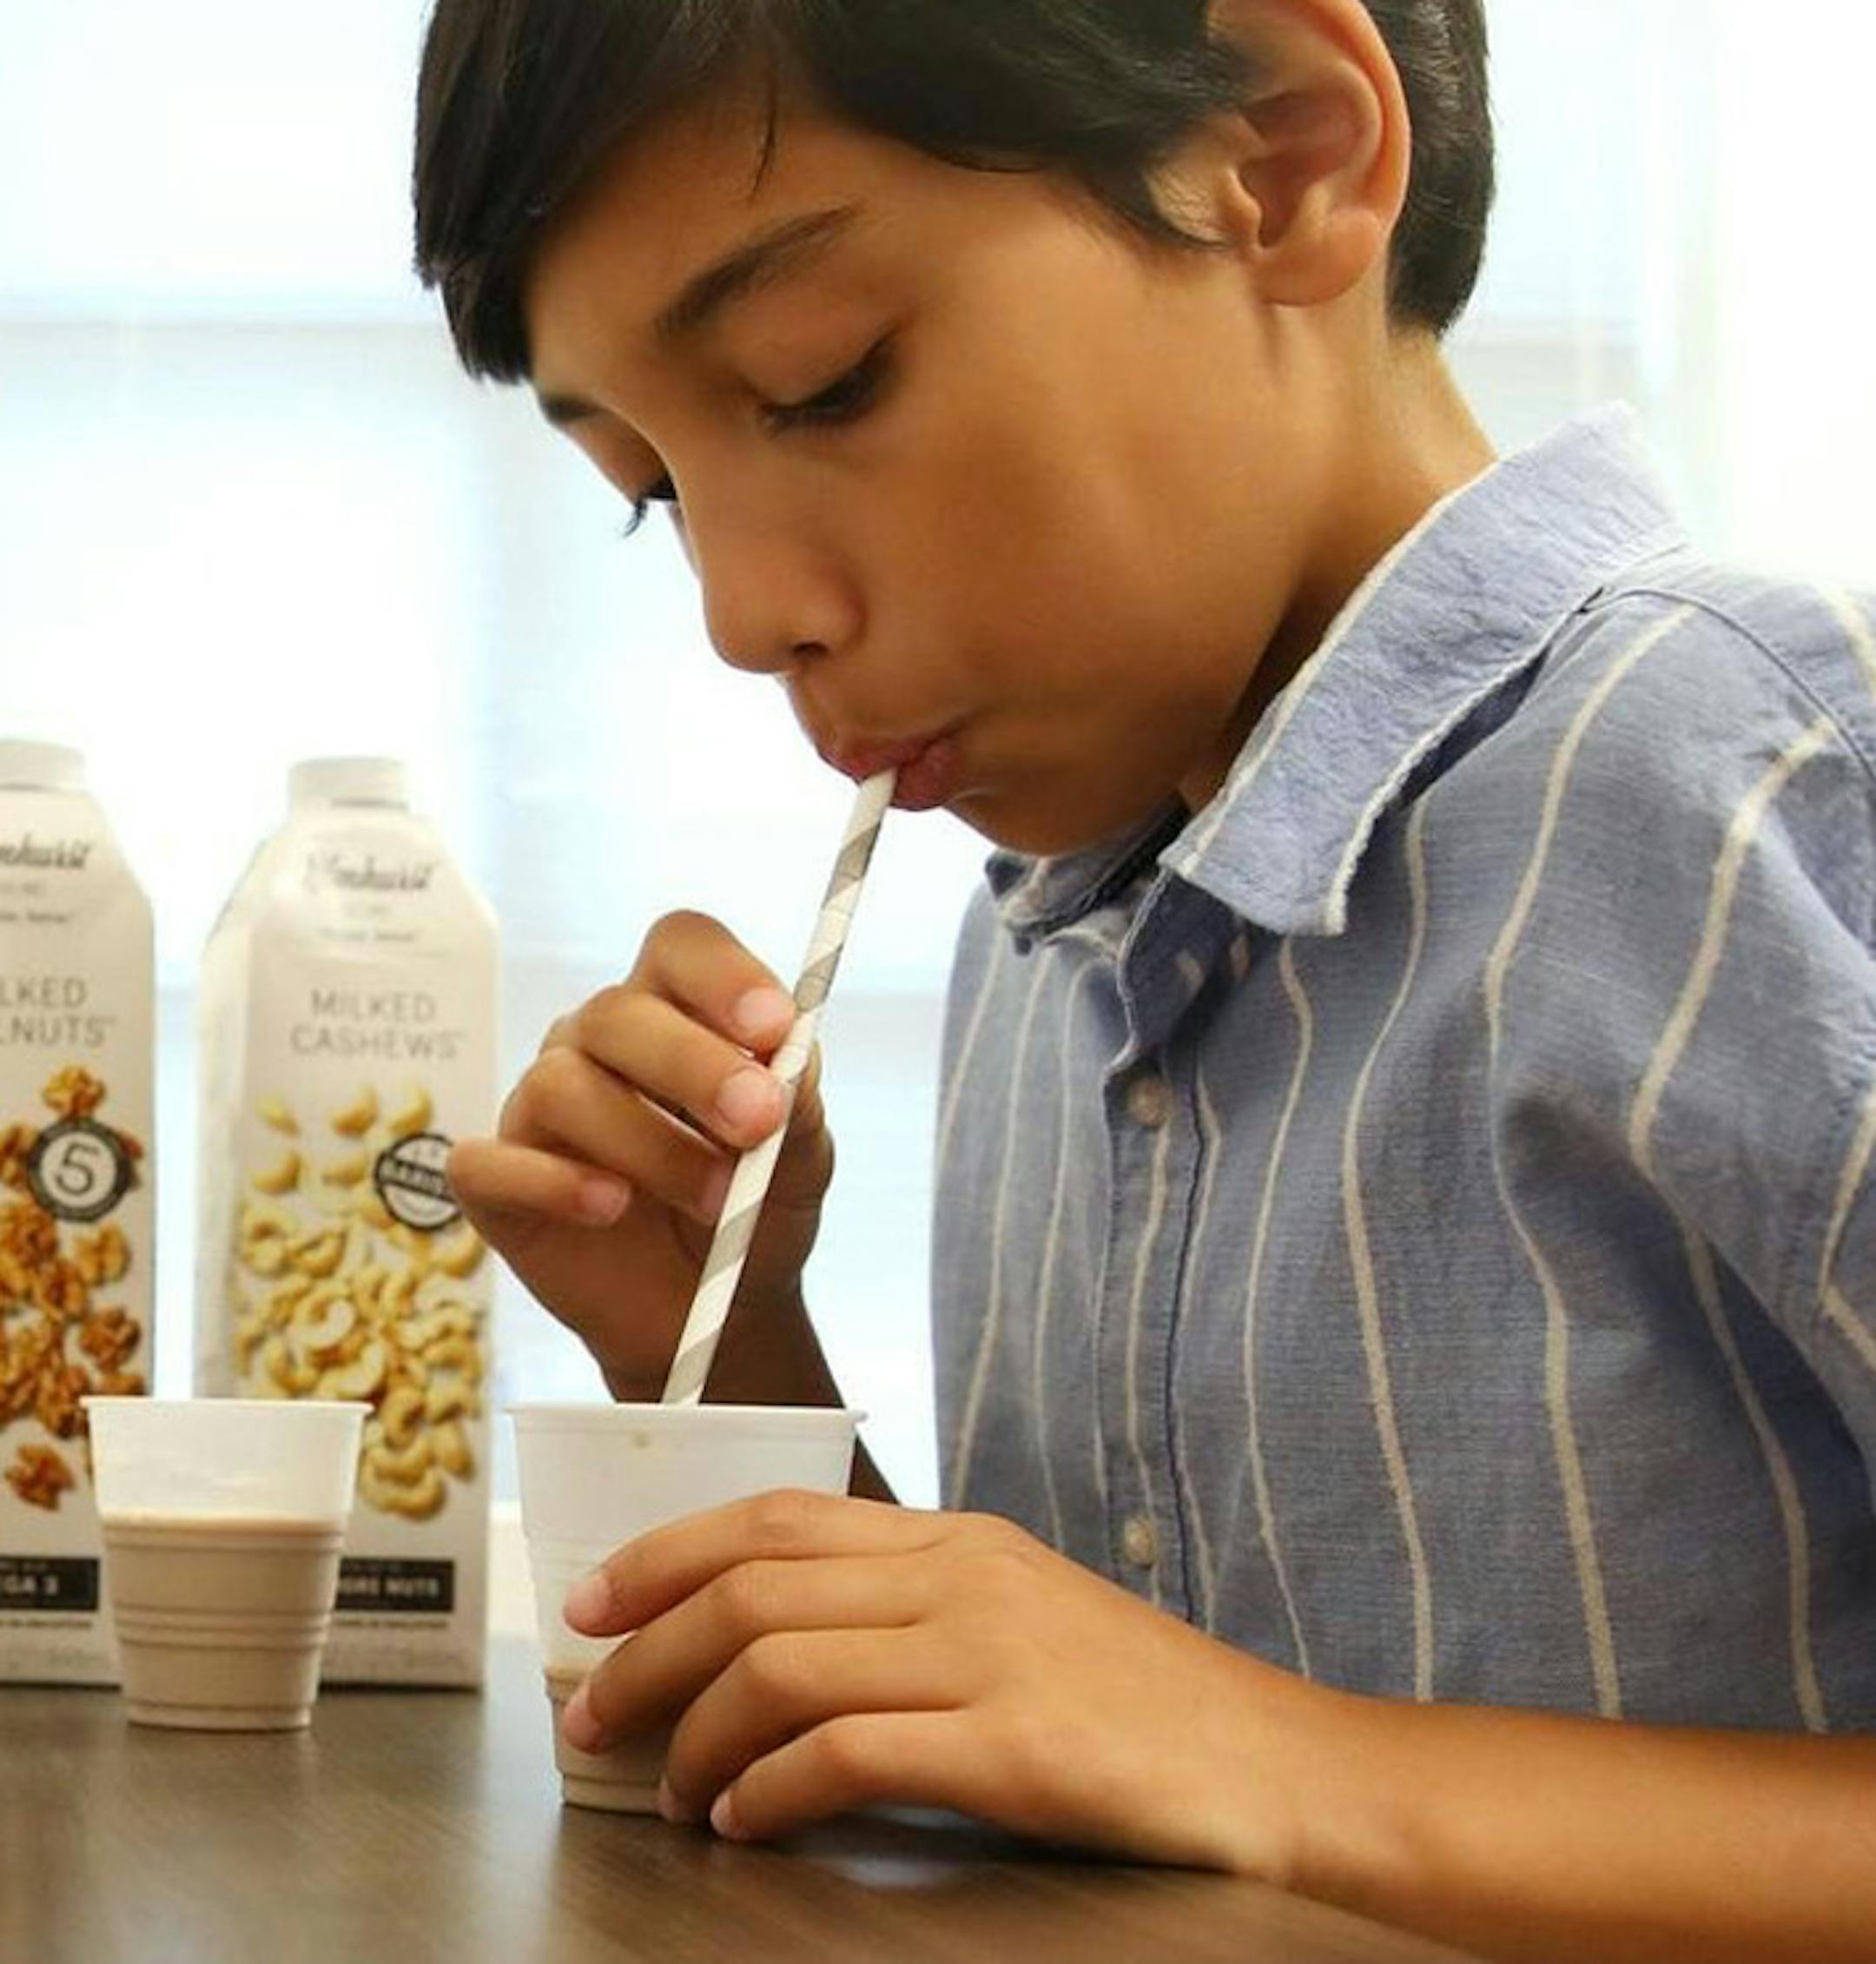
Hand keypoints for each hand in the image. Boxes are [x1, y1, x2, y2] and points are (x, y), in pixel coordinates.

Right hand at [446, 912, 833, 1400]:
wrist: (717, 1316)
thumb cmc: (754, 1213)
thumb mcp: (800, 1161)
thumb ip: (797, 1102)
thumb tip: (786, 1055)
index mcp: (675, 1011)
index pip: (679, 946)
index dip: (722, 975)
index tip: (774, 1027)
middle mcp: (596, 1044)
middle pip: (617, 1011)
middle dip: (694, 1065)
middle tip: (757, 1121)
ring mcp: (538, 1108)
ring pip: (562, 1085)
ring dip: (649, 1143)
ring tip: (715, 1201)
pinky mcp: (495, 1180)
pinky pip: (488, 1161)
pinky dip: (553, 1183)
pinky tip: (610, 1208)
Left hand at [556, 1490, 1319, 1874]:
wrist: (1278, 1767)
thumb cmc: (1140, 1706)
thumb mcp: (1020, 1621)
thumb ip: (908, 1616)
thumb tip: (768, 1652)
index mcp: (956, 1538)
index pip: (774, 1518)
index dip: (663, 1555)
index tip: (591, 1606)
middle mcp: (960, 1576)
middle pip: (751, 1588)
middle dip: (645, 1654)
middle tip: (591, 1718)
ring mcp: (988, 1653)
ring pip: (778, 1666)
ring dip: (694, 1736)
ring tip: (670, 1795)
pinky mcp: (1012, 1744)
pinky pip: (844, 1754)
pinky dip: (767, 1790)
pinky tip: (745, 1822)